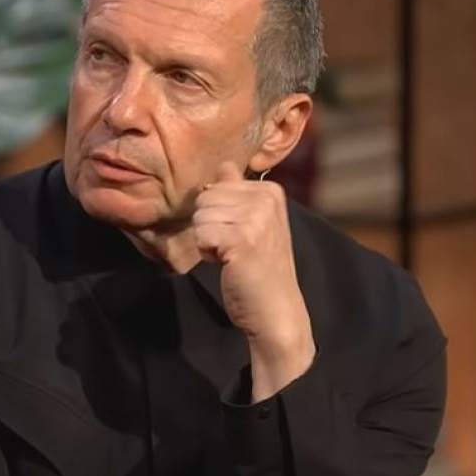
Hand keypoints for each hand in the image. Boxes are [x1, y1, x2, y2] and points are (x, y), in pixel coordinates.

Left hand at [193, 162, 315, 400]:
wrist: (275, 310)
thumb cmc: (259, 268)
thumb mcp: (253, 223)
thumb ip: (237, 192)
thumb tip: (224, 165)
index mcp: (271, 190)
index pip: (217, 183)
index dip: (218, 212)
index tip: (239, 233)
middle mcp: (266, 198)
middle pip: (205, 197)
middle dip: (209, 224)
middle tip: (233, 247)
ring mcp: (256, 217)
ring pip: (200, 215)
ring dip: (208, 239)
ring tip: (232, 255)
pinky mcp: (242, 238)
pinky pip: (201, 234)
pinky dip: (207, 252)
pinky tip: (227, 263)